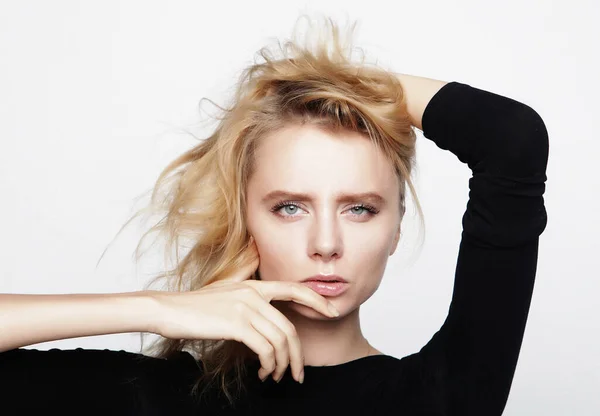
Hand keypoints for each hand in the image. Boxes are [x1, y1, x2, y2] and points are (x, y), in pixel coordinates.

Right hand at [149, 237, 339, 383]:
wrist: (168, 310)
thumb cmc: (195, 305)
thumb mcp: (224, 287)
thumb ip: (244, 280)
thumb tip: (255, 261)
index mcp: (253, 285)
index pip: (294, 289)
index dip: (317, 300)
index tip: (332, 312)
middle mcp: (253, 293)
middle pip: (289, 327)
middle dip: (298, 355)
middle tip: (297, 374)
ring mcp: (245, 307)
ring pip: (280, 341)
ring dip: (282, 365)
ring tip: (274, 377)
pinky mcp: (236, 324)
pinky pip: (266, 349)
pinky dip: (269, 365)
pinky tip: (263, 372)